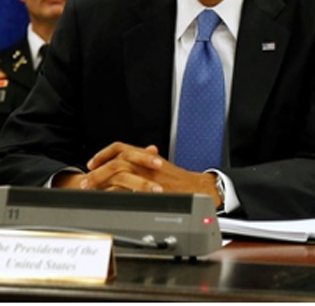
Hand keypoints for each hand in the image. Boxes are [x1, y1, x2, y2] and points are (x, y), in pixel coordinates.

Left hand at [76, 142, 218, 204]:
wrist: (196, 188)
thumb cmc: (179, 180)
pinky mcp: (149, 190)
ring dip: (100, 183)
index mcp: (146, 156)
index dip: (103, 154)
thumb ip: (145, 161)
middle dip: (96, 173)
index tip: (91, 163)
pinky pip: (125, 191)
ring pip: (117, 174)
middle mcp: (145, 163)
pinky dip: (113, 195)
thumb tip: (131, 160)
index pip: (120, 148)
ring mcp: (147, 176)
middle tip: (85, 182)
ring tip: (90, 192)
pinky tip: (105, 200)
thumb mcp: (160, 166)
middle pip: (115, 162)